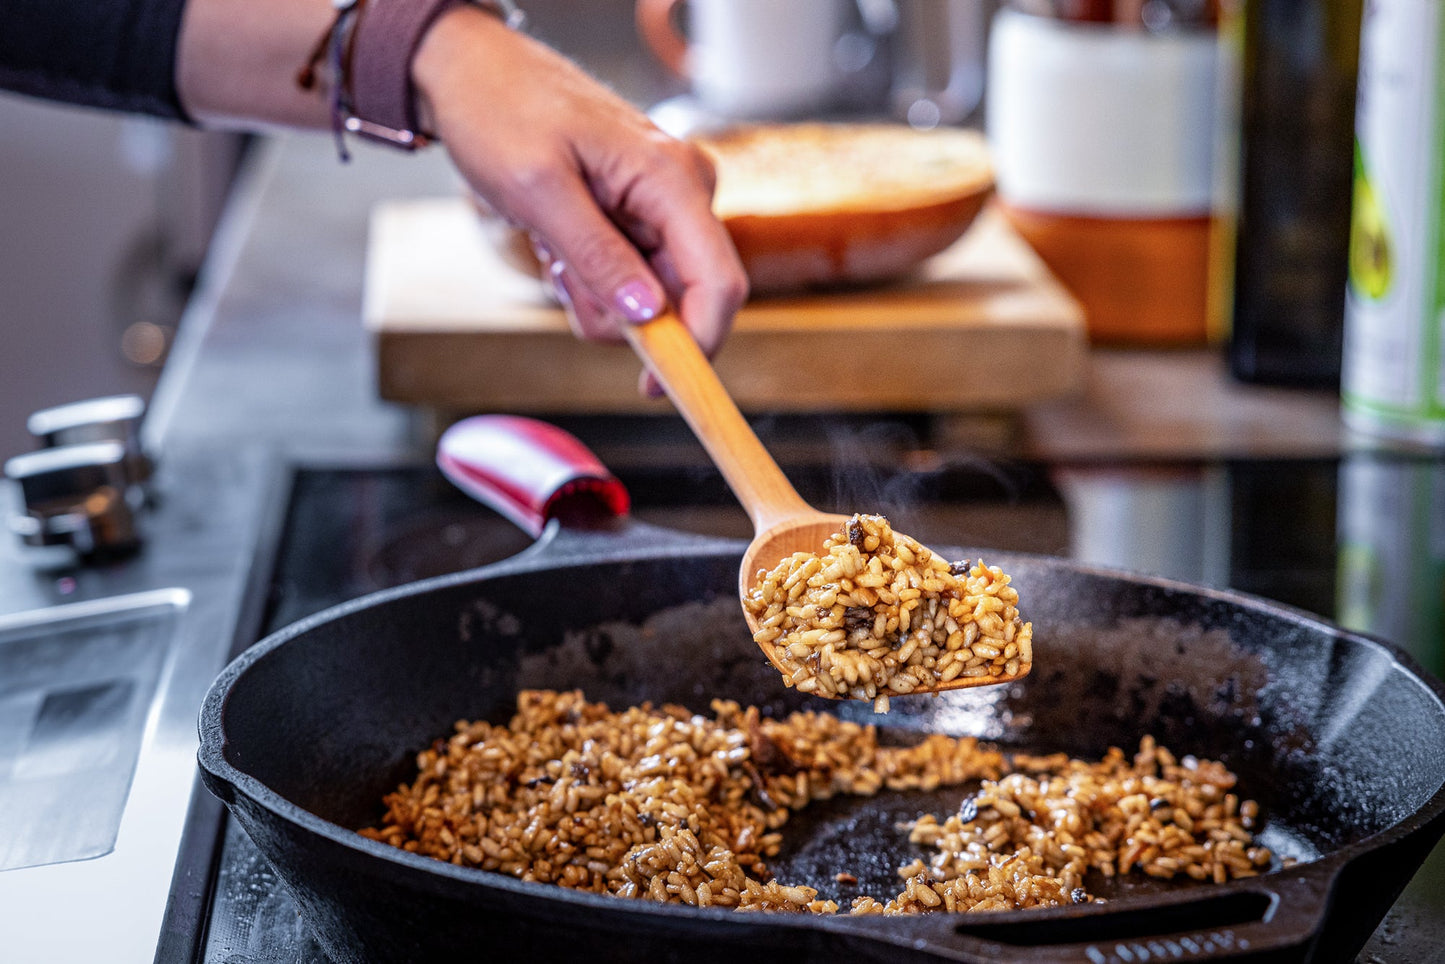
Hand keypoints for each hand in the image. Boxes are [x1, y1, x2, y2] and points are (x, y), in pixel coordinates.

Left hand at [412, 7, 747, 376]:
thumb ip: (599, 257)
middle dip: (620, 311)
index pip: (718, 284)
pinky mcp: (645, 215)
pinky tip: (561, 240)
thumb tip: (650, 319)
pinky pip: (632, 276)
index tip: (654, 389)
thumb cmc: (501, 112)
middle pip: (683, 299)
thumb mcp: (540, 192)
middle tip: (562, 271)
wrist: (473, 72)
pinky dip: (592, 276)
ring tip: (555, 243)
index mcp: (674, 179)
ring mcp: (666, 205)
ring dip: (596, 292)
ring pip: (651, 297)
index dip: (697, 346)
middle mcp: (684, 192)